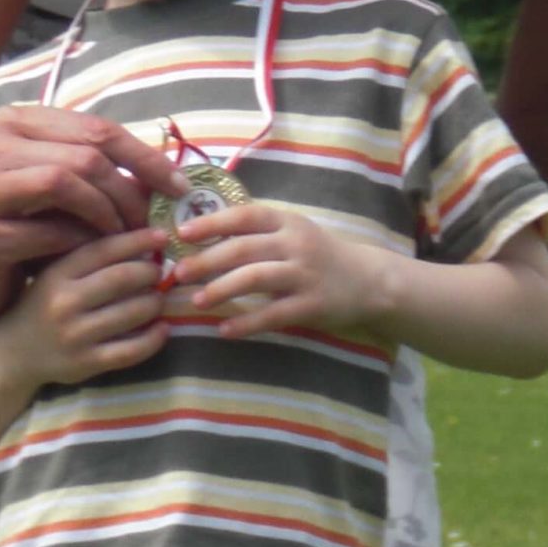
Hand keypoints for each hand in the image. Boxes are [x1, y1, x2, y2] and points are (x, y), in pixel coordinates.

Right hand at [0, 106, 186, 332]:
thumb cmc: (22, 229)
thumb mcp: (64, 196)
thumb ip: (103, 177)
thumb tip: (169, 179)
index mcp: (17, 123)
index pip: (97, 128)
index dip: (144, 157)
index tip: (177, 187)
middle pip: (84, 153)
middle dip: (127, 190)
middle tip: (149, 222)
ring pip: (62, 180)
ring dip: (104, 212)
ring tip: (122, 237)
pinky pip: (43, 229)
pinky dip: (77, 241)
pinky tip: (91, 253)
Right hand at [2, 225, 172, 385]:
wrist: (11, 354)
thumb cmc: (40, 307)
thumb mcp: (52, 276)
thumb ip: (87, 259)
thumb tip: (140, 242)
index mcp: (56, 275)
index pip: (104, 250)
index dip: (137, 240)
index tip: (161, 237)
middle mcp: (64, 303)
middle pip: (122, 278)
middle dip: (150, 272)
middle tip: (159, 272)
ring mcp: (76, 336)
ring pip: (132, 313)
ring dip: (155, 302)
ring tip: (160, 297)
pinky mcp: (87, 364)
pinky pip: (131, 350)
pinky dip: (154, 338)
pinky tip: (162, 328)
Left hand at [169, 204, 394, 341]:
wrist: (368, 280)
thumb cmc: (319, 255)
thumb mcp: (293, 232)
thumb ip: (258, 233)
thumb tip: (203, 235)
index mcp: (286, 221)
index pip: (244, 215)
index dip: (212, 223)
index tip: (182, 234)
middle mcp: (295, 243)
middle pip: (243, 248)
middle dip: (206, 261)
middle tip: (179, 273)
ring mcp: (305, 274)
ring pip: (255, 278)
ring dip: (221, 289)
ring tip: (197, 301)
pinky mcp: (312, 304)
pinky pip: (273, 314)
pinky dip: (247, 323)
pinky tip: (225, 331)